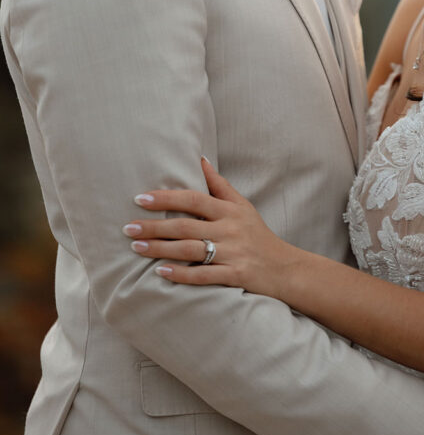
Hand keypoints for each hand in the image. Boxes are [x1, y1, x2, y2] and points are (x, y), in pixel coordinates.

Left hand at [123, 158, 295, 297]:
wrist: (285, 268)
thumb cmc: (258, 235)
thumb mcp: (242, 206)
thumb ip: (219, 185)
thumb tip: (199, 159)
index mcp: (230, 210)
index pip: (194, 199)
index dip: (166, 198)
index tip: (140, 198)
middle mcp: (230, 229)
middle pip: (186, 225)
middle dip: (154, 226)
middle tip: (127, 226)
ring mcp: (233, 253)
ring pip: (190, 250)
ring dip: (160, 249)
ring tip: (136, 247)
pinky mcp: (235, 276)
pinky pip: (203, 275)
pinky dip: (181, 274)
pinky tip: (160, 272)